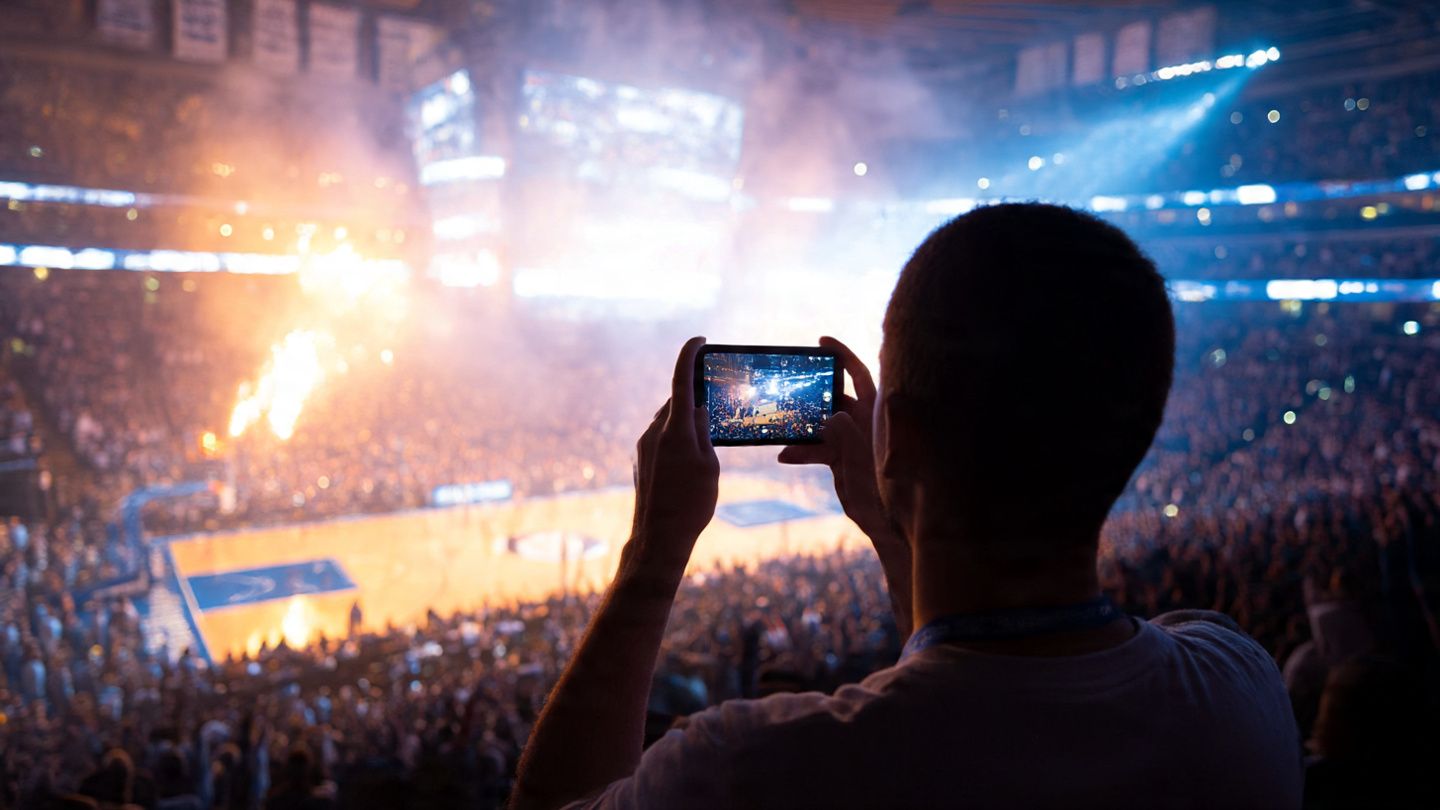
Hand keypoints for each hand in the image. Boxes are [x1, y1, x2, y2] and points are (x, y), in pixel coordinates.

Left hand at [629, 337, 719, 569]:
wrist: (659, 536)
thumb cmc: (692, 503)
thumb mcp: (710, 465)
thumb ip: (704, 432)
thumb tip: (700, 408)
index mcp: (675, 429)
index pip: (681, 379)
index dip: (689, 354)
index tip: (699, 341)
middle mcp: (654, 431)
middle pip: (676, 401)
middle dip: (694, 398)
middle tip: (716, 401)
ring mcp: (644, 445)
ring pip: (667, 421)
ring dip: (685, 422)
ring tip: (705, 442)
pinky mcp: (640, 459)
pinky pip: (659, 437)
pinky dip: (675, 438)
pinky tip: (688, 459)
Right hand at [779, 336, 912, 634]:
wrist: (892, 527)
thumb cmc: (891, 496)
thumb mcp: (869, 466)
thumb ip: (851, 439)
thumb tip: (834, 414)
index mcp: (877, 416)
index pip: (860, 375)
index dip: (842, 355)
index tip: (821, 341)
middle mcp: (865, 423)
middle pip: (833, 396)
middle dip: (809, 393)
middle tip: (785, 387)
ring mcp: (853, 440)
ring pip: (820, 425)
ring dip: (799, 428)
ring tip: (777, 429)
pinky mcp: (842, 458)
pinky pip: (817, 447)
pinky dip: (801, 451)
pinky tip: (784, 457)